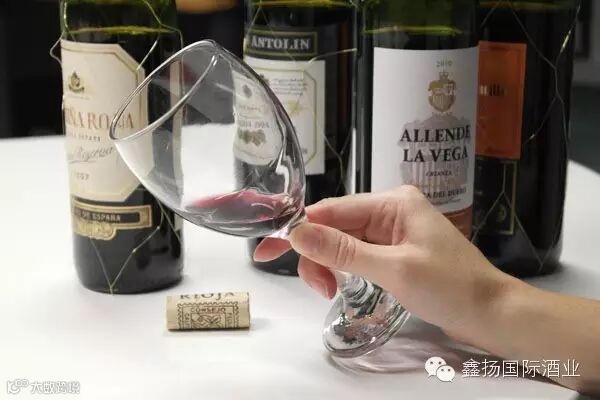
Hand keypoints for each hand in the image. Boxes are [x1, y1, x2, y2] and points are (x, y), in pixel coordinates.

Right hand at [255, 186, 514, 341]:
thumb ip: (344, 251)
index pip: (331, 210)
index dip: (297, 229)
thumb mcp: (394, 269)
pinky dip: (344, 268)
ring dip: (329, 265)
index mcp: (393, 202)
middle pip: (333, 226)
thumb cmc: (452, 287)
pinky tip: (342, 283)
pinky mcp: (394, 249)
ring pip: (342, 241)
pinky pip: (357, 253)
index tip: (266, 249)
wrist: (491, 312)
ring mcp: (392, 230)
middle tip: (316, 288)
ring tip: (331, 292)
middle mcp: (389, 209)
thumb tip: (297, 232)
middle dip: (317, 255)